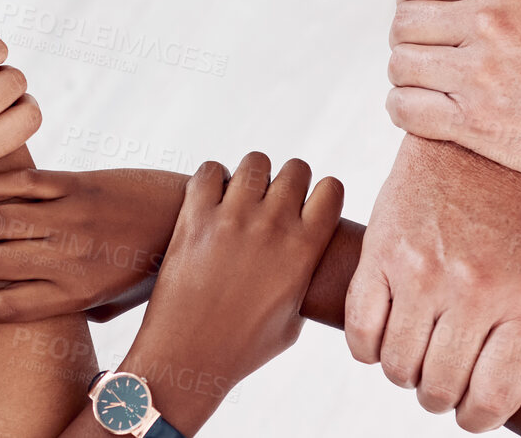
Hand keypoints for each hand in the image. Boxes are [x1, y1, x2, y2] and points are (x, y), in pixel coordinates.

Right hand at [0, 168, 188, 322]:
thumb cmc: (150, 266)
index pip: (0, 306)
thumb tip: (26, 305)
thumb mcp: (112, 302)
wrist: (188, 215)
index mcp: (76, 296)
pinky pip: (17, 184)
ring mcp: (73, 217)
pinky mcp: (77, 183)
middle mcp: (70, 259)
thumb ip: (70, 308)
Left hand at [120, 155, 342, 433]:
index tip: (310, 208)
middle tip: (274, 204)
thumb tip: (310, 260)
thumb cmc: (243, 347)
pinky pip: (210, 170)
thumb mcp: (294, 319)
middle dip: (290, 182)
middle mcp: (273, 226)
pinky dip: (212, 180)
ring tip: (242, 200)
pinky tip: (211, 201)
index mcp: (304, 250)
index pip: (331, 189)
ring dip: (253, 178)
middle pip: (296, 169)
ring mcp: (232, 217)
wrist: (188, 357)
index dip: (323, 196)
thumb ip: (304, 280)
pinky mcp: (195, 216)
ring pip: (256, 162)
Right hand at [345, 137, 520, 432]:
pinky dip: (367, 347)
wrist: (465, 145)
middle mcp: (474, 290)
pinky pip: (361, 330)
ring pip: (397, 366)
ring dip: (402, 372)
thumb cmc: (513, 208)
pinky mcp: (381, 254)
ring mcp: (422, 272)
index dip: (477, 418)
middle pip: (440, 387)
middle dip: (437, 396)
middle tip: (437, 380)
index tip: (469, 413)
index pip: (494, 397)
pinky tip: (381, 336)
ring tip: (412, 355)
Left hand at [385, 0, 520, 195]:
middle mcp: (491, 23)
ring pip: (399, 64)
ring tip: (422, 82)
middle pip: (404, 22)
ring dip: (404, 76)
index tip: (416, 15)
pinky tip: (419, 109)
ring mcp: (481, 74)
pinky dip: (403, 109)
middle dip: (406, 39)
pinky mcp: (475, 122)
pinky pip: (405, 108)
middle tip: (420, 53)